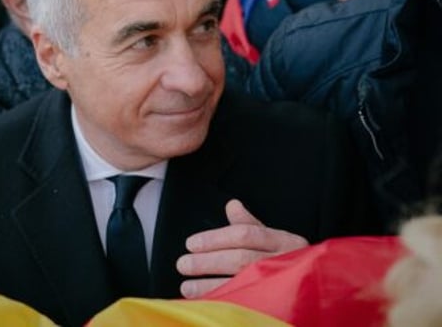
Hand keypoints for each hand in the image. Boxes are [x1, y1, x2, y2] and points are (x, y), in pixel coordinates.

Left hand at [176, 199, 307, 297]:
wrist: (326, 290)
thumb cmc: (294, 262)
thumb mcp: (276, 239)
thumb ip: (250, 225)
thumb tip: (231, 205)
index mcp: (285, 240)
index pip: (245, 234)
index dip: (215, 238)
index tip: (191, 244)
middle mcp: (287, 261)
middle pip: (241, 259)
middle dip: (208, 262)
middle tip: (183, 264)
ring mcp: (285, 286)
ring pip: (243, 284)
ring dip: (211, 286)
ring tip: (186, 286)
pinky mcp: (282, 306)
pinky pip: (249, 303)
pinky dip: (225, 302)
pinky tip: (206, 303)